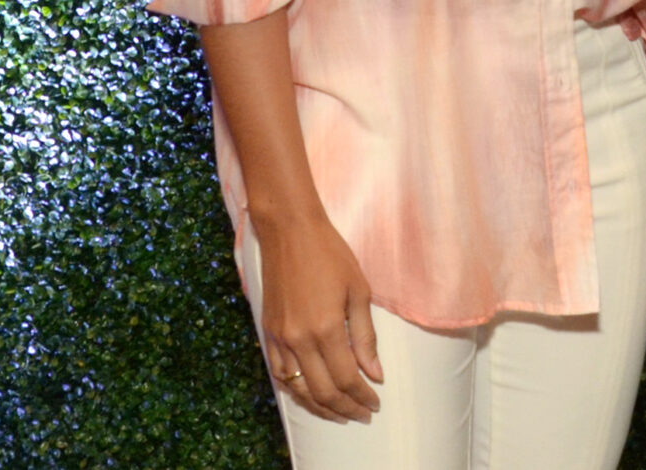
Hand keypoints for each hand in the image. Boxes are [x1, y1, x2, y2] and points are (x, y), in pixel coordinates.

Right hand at [255, 210, 383, 421]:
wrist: (290, 231)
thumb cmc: (330, 254)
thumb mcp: (359, 291)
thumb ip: (365, 337)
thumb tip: (375, 373)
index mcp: (326, 328)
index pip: (347, 378)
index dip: (363, 396)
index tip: (376, 403)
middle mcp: (299, 339)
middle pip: (323, 392)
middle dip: (346, 408)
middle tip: (363, 414)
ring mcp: (280, 338)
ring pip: (299, 389)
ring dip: (321, 406)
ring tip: (341, 413)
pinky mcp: (268, 332)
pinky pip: (280, 373)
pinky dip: (296, 390)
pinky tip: (310, 393)